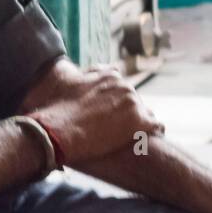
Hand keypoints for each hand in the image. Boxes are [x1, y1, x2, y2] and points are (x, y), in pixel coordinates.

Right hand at [29, 66, 163, 164]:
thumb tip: (66, 71)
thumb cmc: (56, 112)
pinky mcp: (139, 122)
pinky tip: (146, 141)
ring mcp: (133, 102)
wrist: (57, 133)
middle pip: (132, 99)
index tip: (110, 113)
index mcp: (107, 75)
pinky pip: (155, 126)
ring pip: (144, 112)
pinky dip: (152, 133)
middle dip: (126, 113)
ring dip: (138, 123)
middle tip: (115, 129)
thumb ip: (77, 78)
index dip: (114, 102)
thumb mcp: (66, 85)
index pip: (119, 86)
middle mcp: (123, 84)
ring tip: (131, 137)